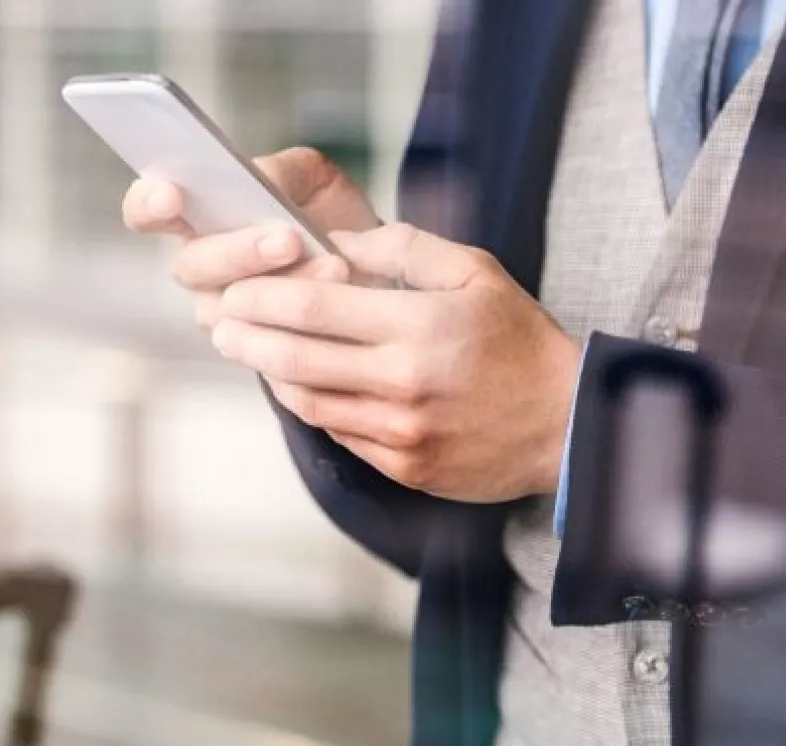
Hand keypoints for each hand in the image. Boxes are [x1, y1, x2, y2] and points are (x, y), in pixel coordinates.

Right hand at [122, 147, 378, 330]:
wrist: (369, 269)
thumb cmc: (324, 216)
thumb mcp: (309, 178)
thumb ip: (278, 173)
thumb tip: (259, 181)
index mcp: (196, 218)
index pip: (147, 211)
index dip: (149, 204)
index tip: (172, 195)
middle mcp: (201, 271)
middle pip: (193, 267)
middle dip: (239, 252)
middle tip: (287, 240)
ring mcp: (225, 316)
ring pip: (231, 312)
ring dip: (283, 291)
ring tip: (334, 268)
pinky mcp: (259, 353)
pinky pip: (268, 348)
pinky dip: (303, 327)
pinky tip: (337, 305)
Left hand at [213, 223, 581, 502]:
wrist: (565, 425)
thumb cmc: (519, 340)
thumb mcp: (476, 272)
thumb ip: (405, 246)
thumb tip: (337, 241)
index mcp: (418, 326)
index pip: (314, 306)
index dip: (263, 296)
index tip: (236, 289)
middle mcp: (402, 383)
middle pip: (295, 359)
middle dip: (246, 338)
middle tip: (220, 322)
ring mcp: (400, 432)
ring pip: (308, 401)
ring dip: (270, 375)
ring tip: (247, 351)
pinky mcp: (403, 465)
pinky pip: (337, 432)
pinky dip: (308, 406)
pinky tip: (295, 385)